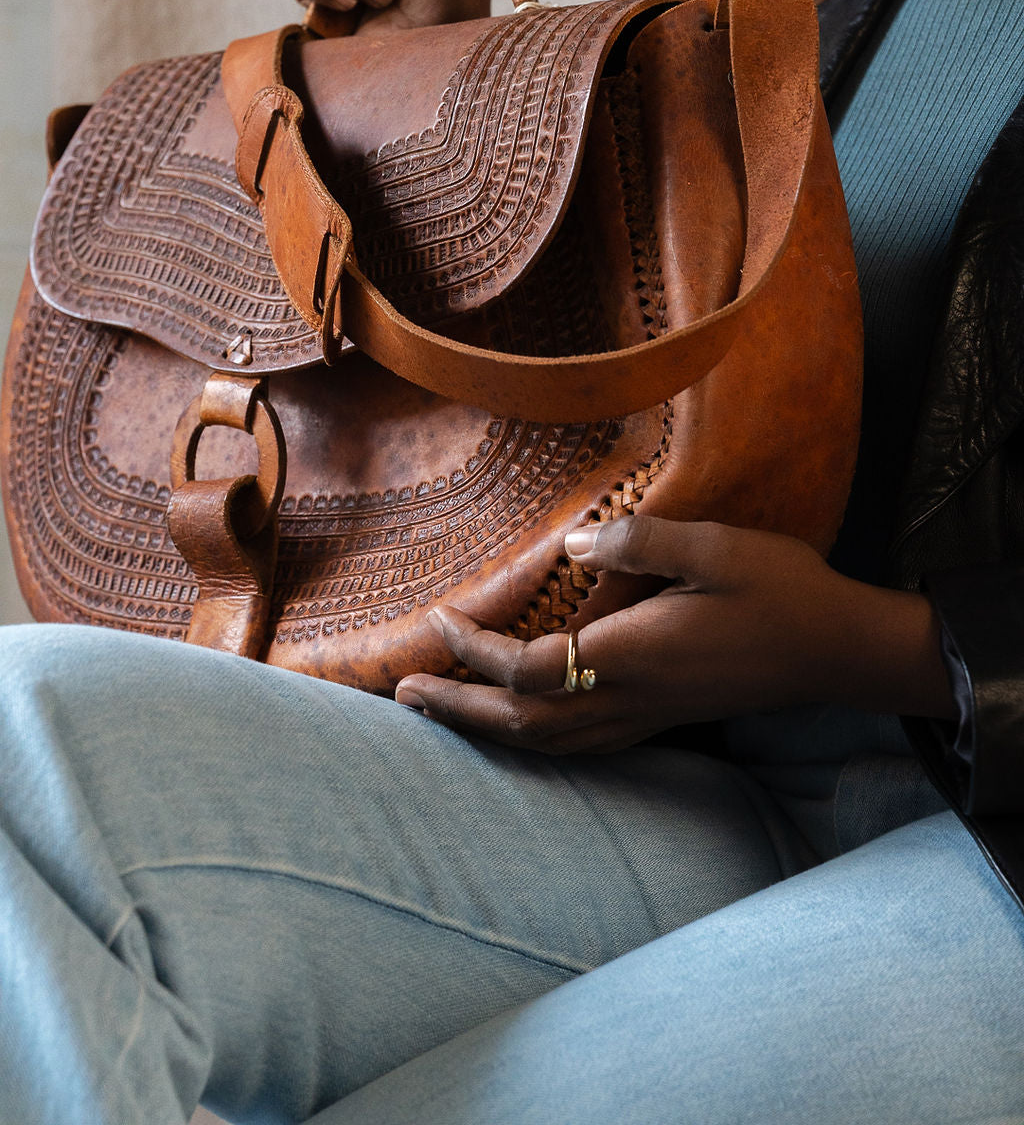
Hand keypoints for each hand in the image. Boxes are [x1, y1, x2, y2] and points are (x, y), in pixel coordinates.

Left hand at [393, 516, 956, 753]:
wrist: (838, 650)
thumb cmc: (780, 590)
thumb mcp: (715, 546)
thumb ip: (640, 541)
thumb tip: (571, 541)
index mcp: (633, 653)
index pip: (527, 666)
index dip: (474, 649)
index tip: (440, 616)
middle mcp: (630, 697)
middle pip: (522, 722)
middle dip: (458, 710)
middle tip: (403, 697)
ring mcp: (646, 715)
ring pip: (547, 743)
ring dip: (488, 729)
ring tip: (444, 711)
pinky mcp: (661, 718)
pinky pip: (578, 745)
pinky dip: (533, 739)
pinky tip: (523, 725)